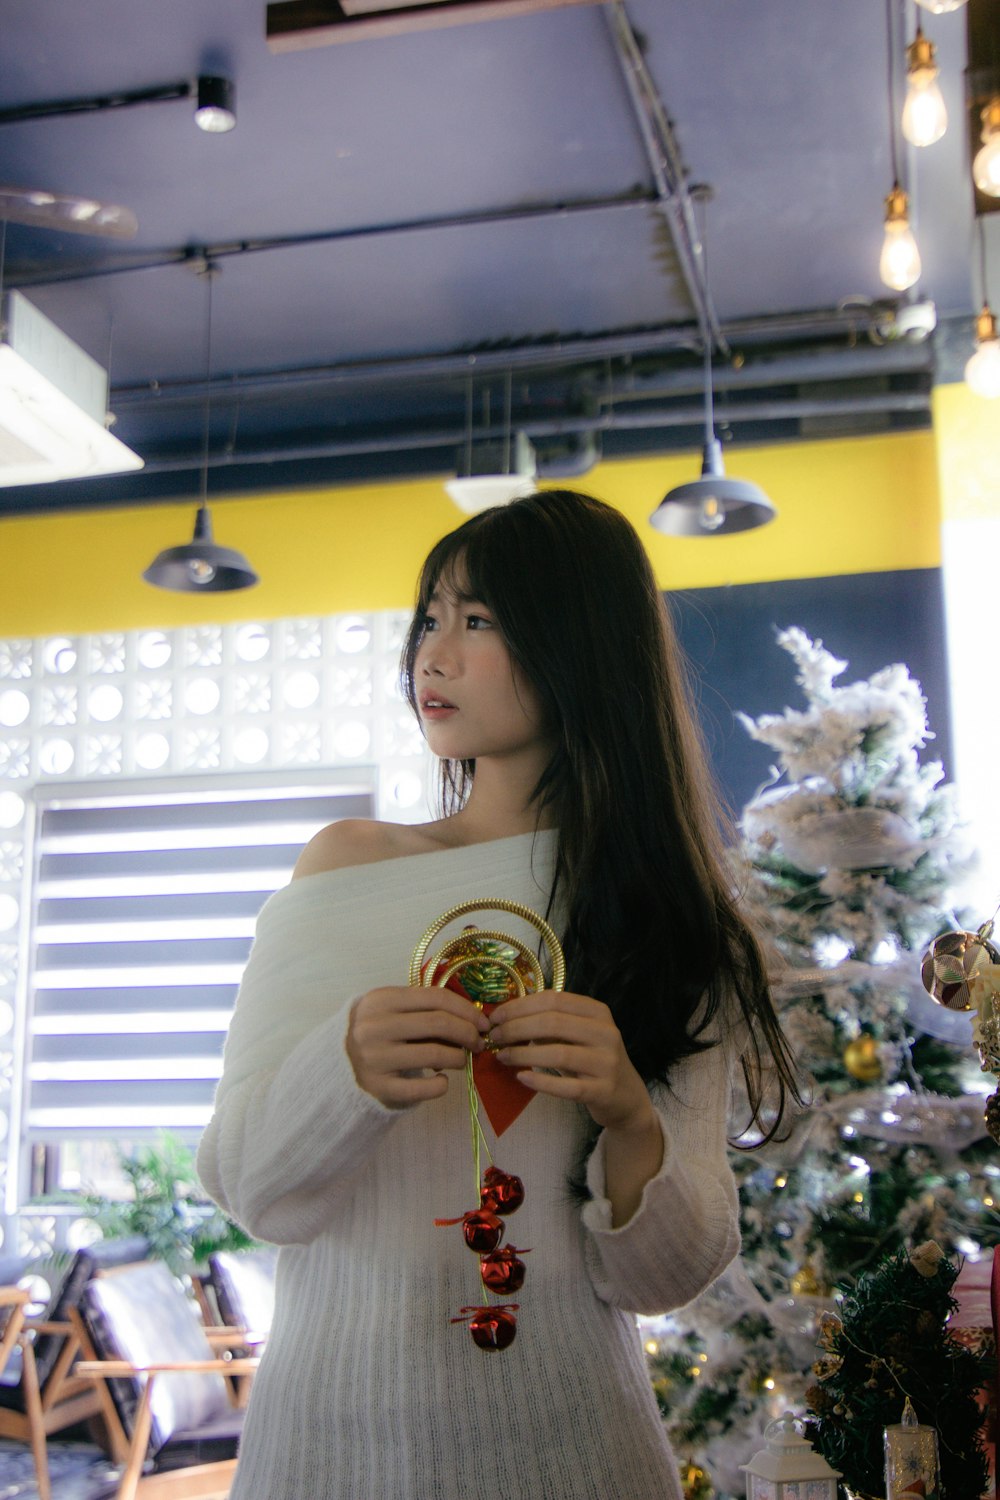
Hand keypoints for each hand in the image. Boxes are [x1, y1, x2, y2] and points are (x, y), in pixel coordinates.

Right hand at [347, 985, 488, 1108]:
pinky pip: (423, 1088)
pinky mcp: (379, 1087)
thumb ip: (424, 1010)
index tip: (483, 1023)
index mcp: (381, 1000)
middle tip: (478, 1043)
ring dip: (459, 1058)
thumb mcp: (392, 1011)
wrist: (339, 1067)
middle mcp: (375, 1026)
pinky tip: (442, 1081)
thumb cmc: (378, 1034)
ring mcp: (375, 1058)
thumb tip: (473, 1019)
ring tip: (461, 1061)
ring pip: (435, 1053)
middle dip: (468, 1033)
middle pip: (439, 1023)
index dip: (466, 1009)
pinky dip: (441, 1085)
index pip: (435, 997)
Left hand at [487, 990, 655, 1134]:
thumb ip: (550, 1023)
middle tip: (494, 1037)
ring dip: (523, 1054)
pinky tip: (522, 1077)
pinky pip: (567, 1087)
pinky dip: (541, 1081)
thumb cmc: (592, 1060)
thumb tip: (506, 1018)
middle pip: (553, 1023)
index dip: (520, 1006)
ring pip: (558, 1054)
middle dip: (517, 1028)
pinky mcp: (603, 1091)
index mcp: (597, 1012)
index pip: (554, 1000)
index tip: (496, 1016)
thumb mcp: (577, 1035)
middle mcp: (606, 1033)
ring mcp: (607, 1063)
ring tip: (502, 1056)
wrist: (626, 1097)